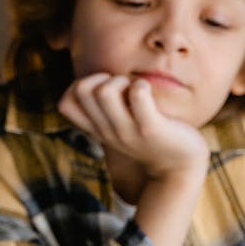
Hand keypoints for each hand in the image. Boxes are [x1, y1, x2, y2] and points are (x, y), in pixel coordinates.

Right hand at [58, 73, 208, 182]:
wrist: (180, 168)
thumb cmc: (151, 136)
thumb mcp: (120, 126)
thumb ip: (105, 109)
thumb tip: (98, 78)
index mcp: (98, 129)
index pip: (65, 104)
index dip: (79, 86)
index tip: (103, 89)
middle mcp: (107, 131)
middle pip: (82, 89)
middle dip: (102, 77)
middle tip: (123, 88)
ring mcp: (127, 131)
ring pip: (104, 92)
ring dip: (121, 80)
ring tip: (136, 90)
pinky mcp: (151, 128)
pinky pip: (138, 95)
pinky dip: (142, 85)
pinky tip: (149, 92)